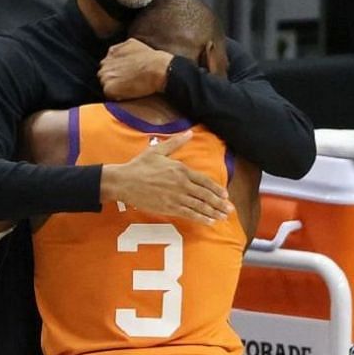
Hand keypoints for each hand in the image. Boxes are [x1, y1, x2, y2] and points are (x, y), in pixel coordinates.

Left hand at [98, 38, 172, 99]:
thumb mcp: (133, 44)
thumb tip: (118, 52)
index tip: (125, 74)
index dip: (117, 70)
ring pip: (105, 83)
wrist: (158, 70)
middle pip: (104, 73)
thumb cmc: (151, 59)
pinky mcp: (109, 88)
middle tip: (127, 81)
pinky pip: (109, 94)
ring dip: (114, 86)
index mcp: (111, 52)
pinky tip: (128, 92)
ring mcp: (106, 75)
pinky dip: (116, 95)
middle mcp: (105, 63)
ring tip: (129, 87)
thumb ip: (121, 48)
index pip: (108, 63)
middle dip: (113, 77)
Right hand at [100, 130, 233, 224]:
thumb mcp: (157, 150)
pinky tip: (209, 221)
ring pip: (199, 206)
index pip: (204, 180)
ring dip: (213, 212)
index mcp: (180, 170)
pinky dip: (200, 218)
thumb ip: (176, 142)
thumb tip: (189, 132)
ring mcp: (175, 197)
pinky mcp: (168, 207)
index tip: (225, 194)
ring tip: (223, 216)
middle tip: (229, 209)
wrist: (124, 181)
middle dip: (219, 203)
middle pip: (205, 195)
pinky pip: (188, 214)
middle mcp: (181, 184)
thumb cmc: (139, 165)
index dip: (216, 188)